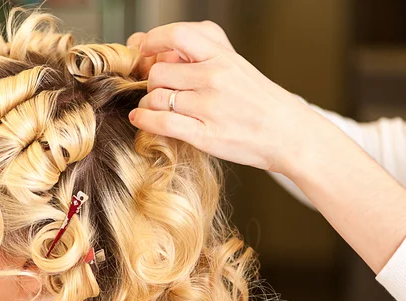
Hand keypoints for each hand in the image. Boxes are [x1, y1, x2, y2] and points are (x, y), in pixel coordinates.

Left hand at [127, 21, 329, 174]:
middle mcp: (216, 77)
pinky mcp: (205, 134)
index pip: (177, 35)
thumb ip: (203, 54)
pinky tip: (141, 120)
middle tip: (157, 90)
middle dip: (151, 82)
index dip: (153, 40)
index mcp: (224, 56)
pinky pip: (161, 122)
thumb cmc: (260, 102)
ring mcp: (210, 106)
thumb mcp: (236, 66)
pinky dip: (144, 120)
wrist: (289, 134)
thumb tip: (161, 52)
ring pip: (156, 97)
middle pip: (159, 72)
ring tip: (154, 108)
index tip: (145, 49)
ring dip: (148, 103)